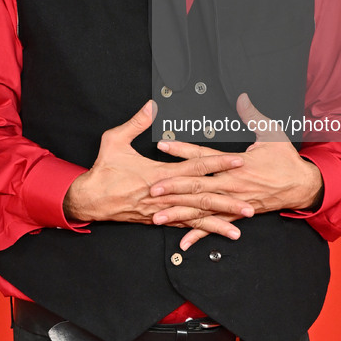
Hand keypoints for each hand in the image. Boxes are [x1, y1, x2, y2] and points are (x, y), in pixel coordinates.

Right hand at [64, 101, 251, 240]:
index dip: (218, 163)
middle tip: (250, 203)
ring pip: (196, 217)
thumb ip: (136, 122)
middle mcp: (164, 195)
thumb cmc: (102, 171)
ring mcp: (162, 210)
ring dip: (219, 222)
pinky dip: (200, 231)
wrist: (89, 200)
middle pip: (202, 197)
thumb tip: (151, 105)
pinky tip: (213, 235)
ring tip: (240, 228)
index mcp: (158, 174)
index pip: (195, 167)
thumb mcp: (114, 140)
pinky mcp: (158, 220)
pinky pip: (183, 226)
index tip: (238, 160)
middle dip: (228, 200)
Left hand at [150, 93, 323, 248]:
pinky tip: (183, 240)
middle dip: (173, 187)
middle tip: (151, 188)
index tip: (163, 146)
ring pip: (201, 209)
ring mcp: (233, 202)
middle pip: (197, 186)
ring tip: (157, 216)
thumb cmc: (286, 160)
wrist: (301, 186)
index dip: (182, 150)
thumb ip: (253, 115)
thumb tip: (242, 98)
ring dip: (179, 213)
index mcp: (236, 164)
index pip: (203, 156)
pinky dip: (198, 234)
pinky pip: (214, 225)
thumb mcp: (272, 133)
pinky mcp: (237, 215)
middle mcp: (231, 184)